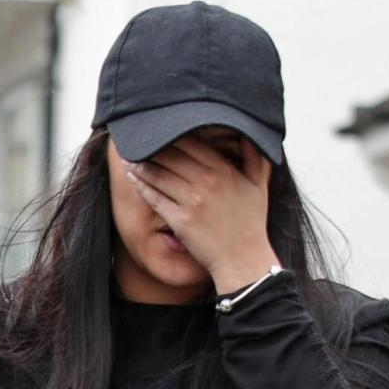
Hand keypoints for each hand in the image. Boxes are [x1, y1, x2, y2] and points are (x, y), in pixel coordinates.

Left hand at [124, 137, 278, 293]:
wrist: (243, 260)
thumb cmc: (251, 224)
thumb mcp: (259, 187)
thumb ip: (255, 158)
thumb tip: (251, 136)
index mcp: (224, 171)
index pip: (192, 143)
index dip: (172, 134)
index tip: (159, 128)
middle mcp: (206, 183)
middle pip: (170, 156)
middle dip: (151, 146)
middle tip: (135, 140)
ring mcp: (191, 202)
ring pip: (158, 174)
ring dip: (140, 163)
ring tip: (128, 156)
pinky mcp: (179, 220)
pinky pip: (154, 197)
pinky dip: (140, 184)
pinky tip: (131, 176)